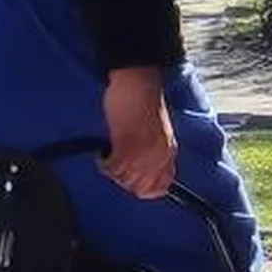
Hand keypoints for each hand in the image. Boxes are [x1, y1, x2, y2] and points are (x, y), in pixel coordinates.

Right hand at [101, 65, 176, 198]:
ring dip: (112, 170)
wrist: (139, 83)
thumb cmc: (143, 102)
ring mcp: (143, 153)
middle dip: (125, 180)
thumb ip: (151, 153)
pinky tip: (102, 152)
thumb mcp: (155, 133)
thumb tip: (139, 172)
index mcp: (168, 152)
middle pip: (139, 187)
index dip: (145, 189)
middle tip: (115, 165)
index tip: (132, 183)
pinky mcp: (127, 146)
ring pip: (123, 179)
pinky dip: (104, 163)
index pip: (161, 186)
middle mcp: (158, 156)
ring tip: (108, 156)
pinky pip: (112, 167)